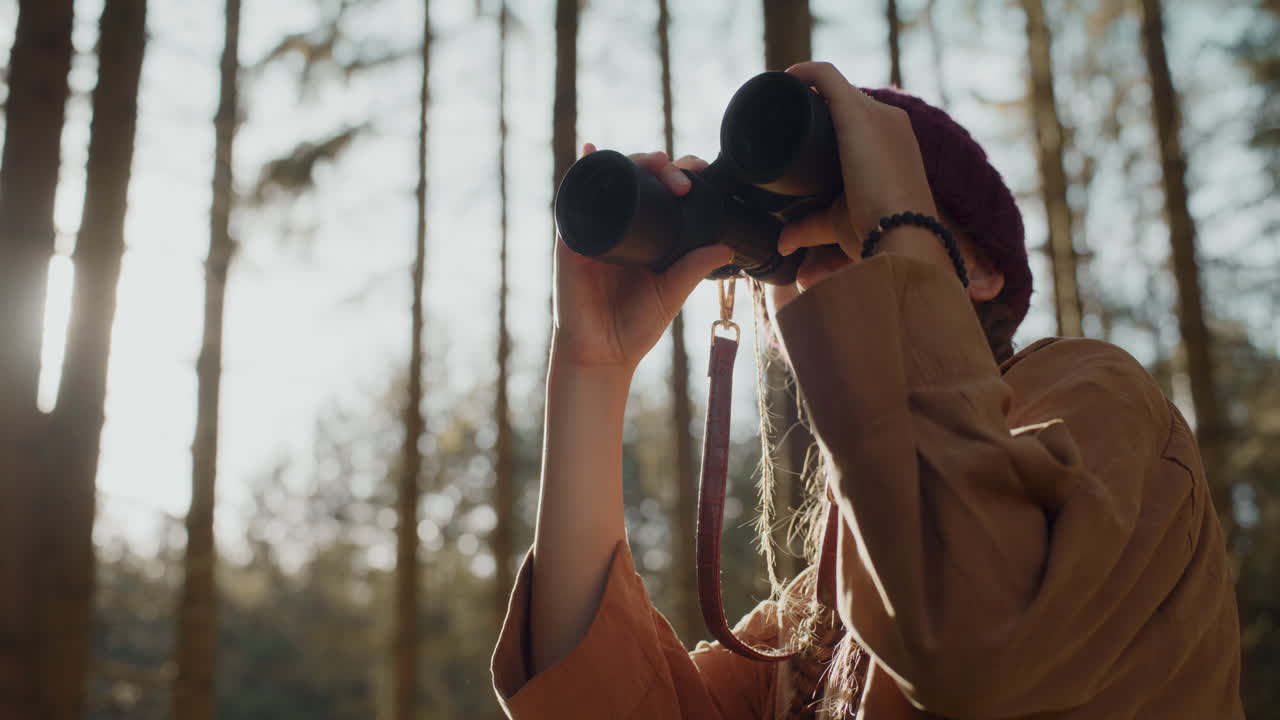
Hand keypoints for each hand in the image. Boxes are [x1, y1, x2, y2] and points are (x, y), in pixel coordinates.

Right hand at [551, 144, 733, 370]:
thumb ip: (693, 270)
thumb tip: (727, 247)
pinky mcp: (573, 238)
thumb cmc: (634, 327)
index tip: (699, 173)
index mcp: (648, 236)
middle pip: (639, 179)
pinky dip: (581, 171)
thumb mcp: (671, 295)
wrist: (600, 354)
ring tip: (652, 160)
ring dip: (630, 161)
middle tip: (680, 178)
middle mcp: (622, 226)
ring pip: (611, 180)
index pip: (664, 194)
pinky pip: (574, 198)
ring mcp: (597, 228)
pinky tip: (591, 151)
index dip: (680, 176)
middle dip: (661, 165)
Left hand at [774, 63, 950, 285]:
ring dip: (806, 90)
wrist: (905, 234)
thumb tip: (784, 244)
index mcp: (894, 141)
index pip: (860, 119)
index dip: (830, 122)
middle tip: (779, 122)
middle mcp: (890, 119)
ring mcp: (876, 113)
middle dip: (815, 107)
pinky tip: (783, 80)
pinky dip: (804, 73)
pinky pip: (826, 77)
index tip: (800, 134)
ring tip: (775, 105)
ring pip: (836, 88)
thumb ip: (809, 228)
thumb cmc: (878, 231)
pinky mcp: (856, 113)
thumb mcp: (840, 222)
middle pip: (846, 101)